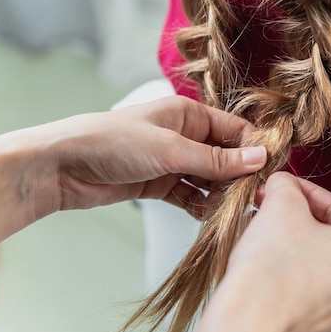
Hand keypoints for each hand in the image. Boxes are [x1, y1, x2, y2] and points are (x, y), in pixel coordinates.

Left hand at [0, 96, 266, 242]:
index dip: (254, 150)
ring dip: (220, 194)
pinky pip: (191, 195)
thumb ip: (216, 159)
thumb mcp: (170, 149)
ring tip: (232, 211)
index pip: (235, 130)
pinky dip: (200, 206)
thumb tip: (260, 159)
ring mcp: (173, 161)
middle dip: (238, 176)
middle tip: (253, 198)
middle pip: (225, 156)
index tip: (270, 173)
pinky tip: (208, 217)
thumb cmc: (112, 142)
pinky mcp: (161, 184)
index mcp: (189, 114)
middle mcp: (185, 135)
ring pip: (210, 178)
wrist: (60, 168)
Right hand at [184, 172, 330, 331]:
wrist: (246, 328)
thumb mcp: (281, 205)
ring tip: (268, 241)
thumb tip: (284, 184)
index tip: (285, 189)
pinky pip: (312, 298)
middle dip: (301, 222)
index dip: (305, 192)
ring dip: (298, 251)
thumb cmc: (271, 271)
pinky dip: (294, 284)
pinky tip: (271, 275)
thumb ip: (287, 185)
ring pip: (323, 270)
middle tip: (274, 212)